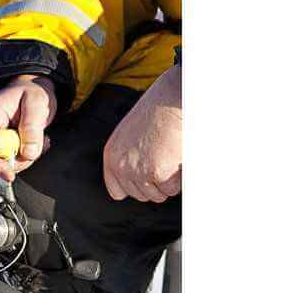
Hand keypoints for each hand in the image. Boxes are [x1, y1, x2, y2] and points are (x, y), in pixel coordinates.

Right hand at [0, 74, 56, 181]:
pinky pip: (5, 159)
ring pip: (1, 162)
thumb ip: (32, 128)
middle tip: (37, 144)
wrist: (29, 89)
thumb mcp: (37, 103)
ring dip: (22, 155)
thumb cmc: (30, 92)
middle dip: (17, 158)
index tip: (10, 174)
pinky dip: (20, 155)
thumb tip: (28, 153)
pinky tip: (29, 141)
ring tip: (36, 139)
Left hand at [102, 64, 180, 202]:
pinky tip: (179, 158)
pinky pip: (172, 189)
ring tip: (173, 157)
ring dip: (170, 182)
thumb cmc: (158, 110)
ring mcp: (138, 170)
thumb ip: (129, 157)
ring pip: (159, 194)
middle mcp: (121, 165)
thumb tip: (140, 182)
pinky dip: (181, 178)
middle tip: (167, 161)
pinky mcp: (158, 172)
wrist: (173, 97)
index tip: (148, 180)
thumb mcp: (131, 134)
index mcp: (112, 155)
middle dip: (157, 184)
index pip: (118, 191)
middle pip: (142, 195)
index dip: (137, 187)